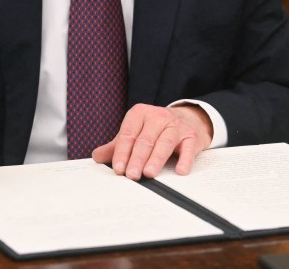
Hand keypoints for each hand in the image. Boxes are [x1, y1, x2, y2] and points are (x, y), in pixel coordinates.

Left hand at [92, 104, 212, 179]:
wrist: (188, 118)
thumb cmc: (156, 129)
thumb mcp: (135, 132)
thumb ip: (117, 145)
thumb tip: (97, 156)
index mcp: (140, 114)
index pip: (128, 134)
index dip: (122, 152)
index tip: (118, 168)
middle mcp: (158, 116)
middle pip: (145, 140)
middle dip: (137, 159)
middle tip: (131, 175)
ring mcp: (176, 126)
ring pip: (164, 143)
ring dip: (156, 159)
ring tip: (148, 173)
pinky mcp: (191, 136)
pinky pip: (188, 148)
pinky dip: (184, 160)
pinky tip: (179, 170)